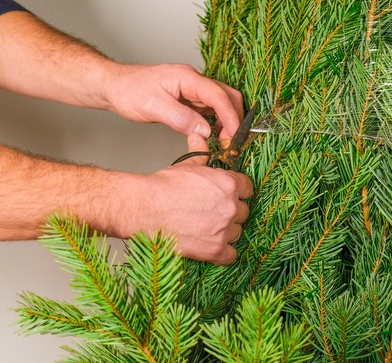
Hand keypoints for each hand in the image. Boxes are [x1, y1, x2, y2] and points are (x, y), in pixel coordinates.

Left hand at [98, 63, 243, 141]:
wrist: (113, 86)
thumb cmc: (128, 91)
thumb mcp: (153, 106)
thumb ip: (181, 118)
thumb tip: (205, 130)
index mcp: (187, 77)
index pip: (218, 95)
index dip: (230, 115)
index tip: (235, 134)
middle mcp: (193, 81)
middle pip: (226, 95)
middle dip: (234, 117)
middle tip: (232, 140)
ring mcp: (191, 89)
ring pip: (220, 102)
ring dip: (227, 120)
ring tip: (224, 140)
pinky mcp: (187, 98)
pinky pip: (209, 108)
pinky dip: (216, 121)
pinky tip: (213, 134)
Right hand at [116, 133, 252, 264]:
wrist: (144, 209)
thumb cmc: (161, 188)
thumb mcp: (185, 165)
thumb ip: (200, 152)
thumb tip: (199, 136)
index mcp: (228, 183)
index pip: (247, 188)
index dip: (237, 191)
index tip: (228, 195)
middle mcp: (230, 206)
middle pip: (243, 211)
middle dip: (231, 211)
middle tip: (213, 212)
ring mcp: (224, 230)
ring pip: (237, 232)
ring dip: (226, 231)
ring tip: (208, 227)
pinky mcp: (215, 250)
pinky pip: (231, 255)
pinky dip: (223, 252)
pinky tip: (211, 245)